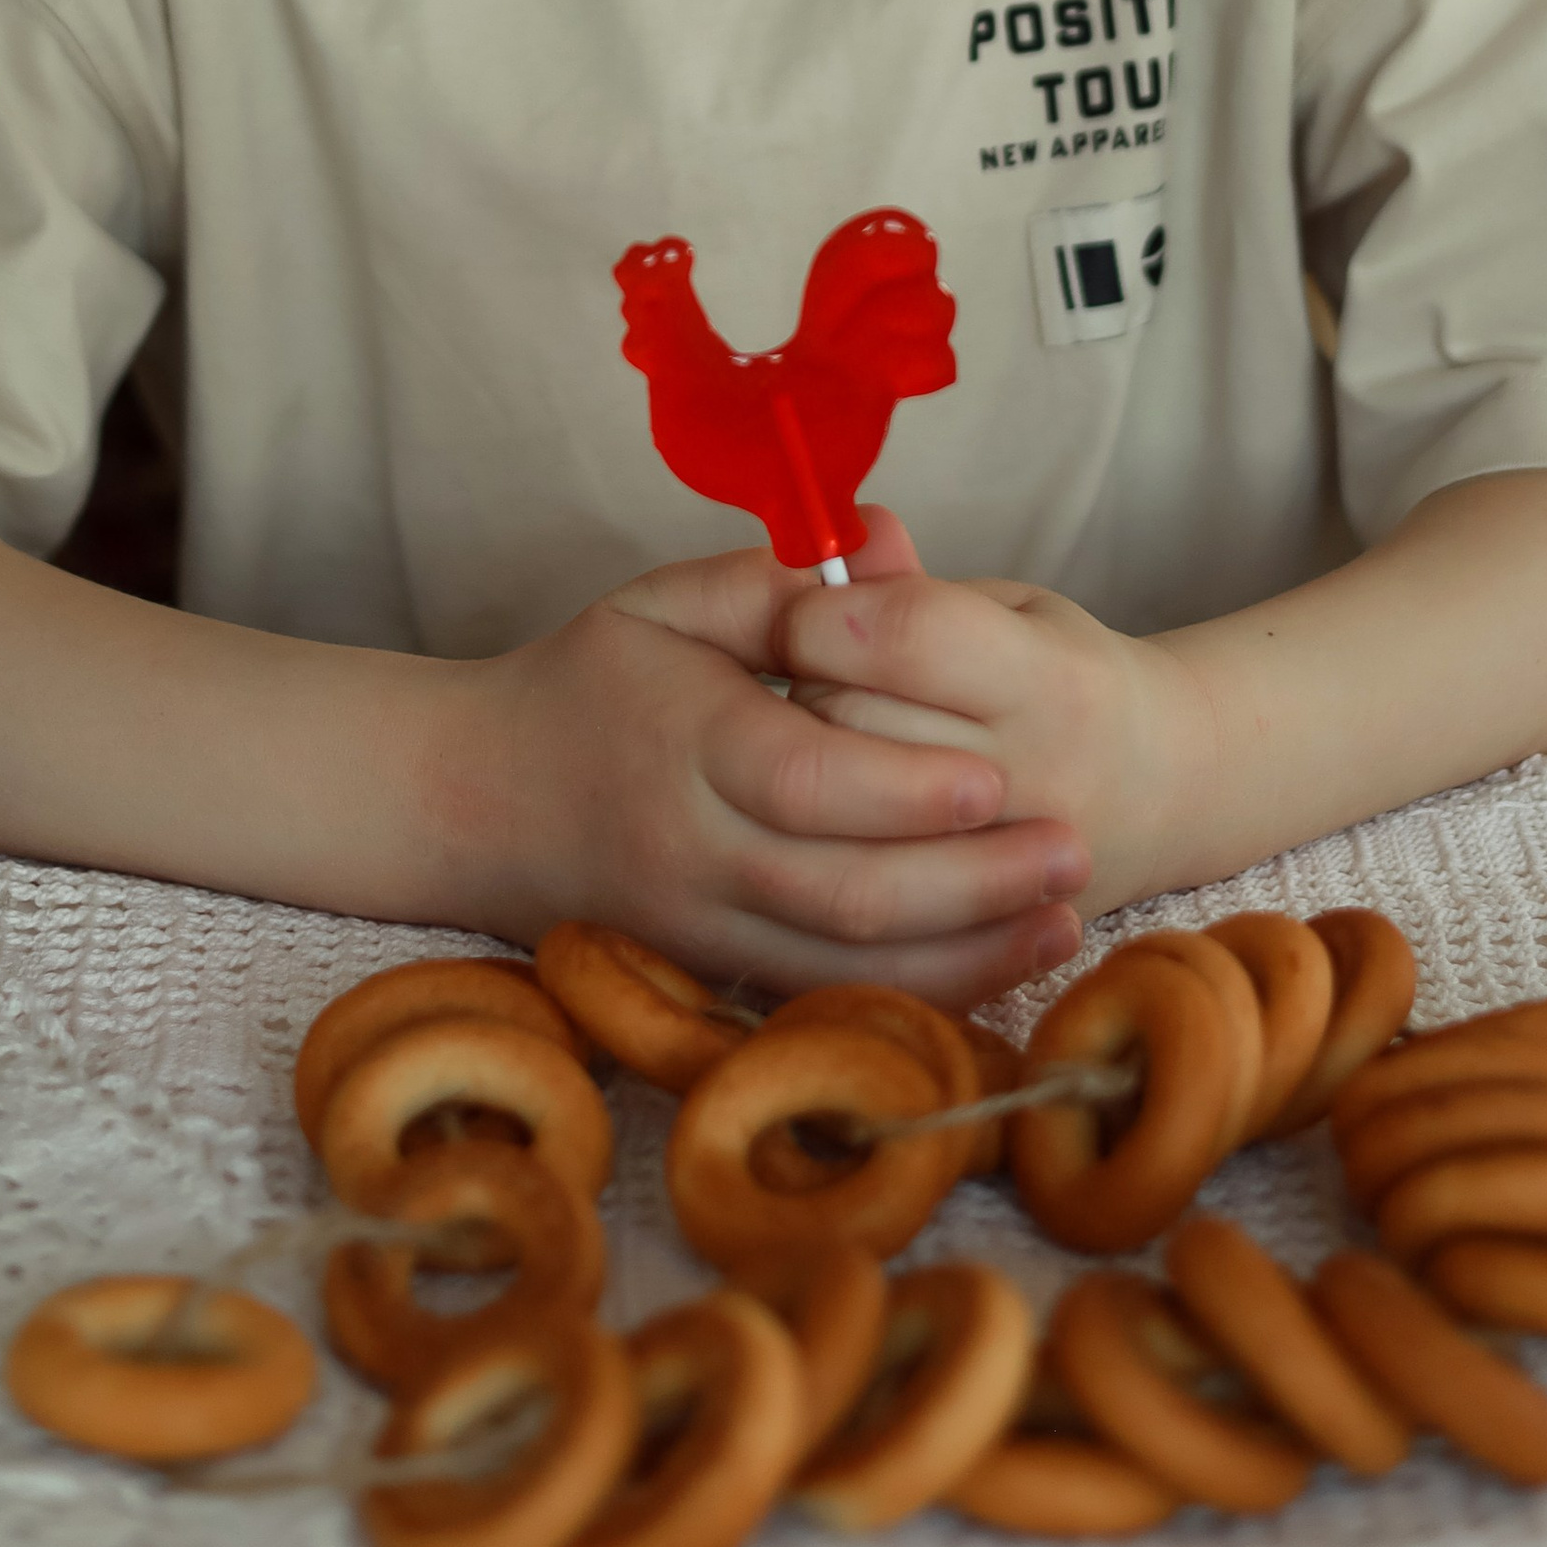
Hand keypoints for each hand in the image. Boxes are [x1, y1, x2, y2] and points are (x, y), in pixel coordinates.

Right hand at [465, 513, 1086, 1002]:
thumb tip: (877, 547)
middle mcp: (693, 853)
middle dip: (972, 883)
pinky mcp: (713, 974)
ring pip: (845, 967)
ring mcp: (701, 930)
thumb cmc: (582, 684)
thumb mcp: (656, 605)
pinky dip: (915, 994)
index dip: (906, 790)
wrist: (471, 802)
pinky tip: (994, 969)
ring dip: (966, 953)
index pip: (805, 781)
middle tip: (1075, 849)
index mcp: (684, 745)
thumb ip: (766, 585)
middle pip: (844, 891)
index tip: (998, 778)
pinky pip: (824, 999)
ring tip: (1064, 920)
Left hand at [778, 561, 1217, 920]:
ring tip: (837, 740)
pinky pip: (862, 889)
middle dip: (809, 685)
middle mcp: (1036, 781)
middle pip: (857, 722)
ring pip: (842, 811)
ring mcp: (1009, 871)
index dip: (827, 611)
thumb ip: (919, 588)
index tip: (803, 610)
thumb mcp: (1014, 611)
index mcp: (1053, 681)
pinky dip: (830, 843)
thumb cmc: (1068, 678)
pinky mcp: (980, 929)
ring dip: (811, 766)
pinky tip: (840, 811)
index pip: (906, 636)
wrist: (1167, 793)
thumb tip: (850, 535)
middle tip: (817, 675)